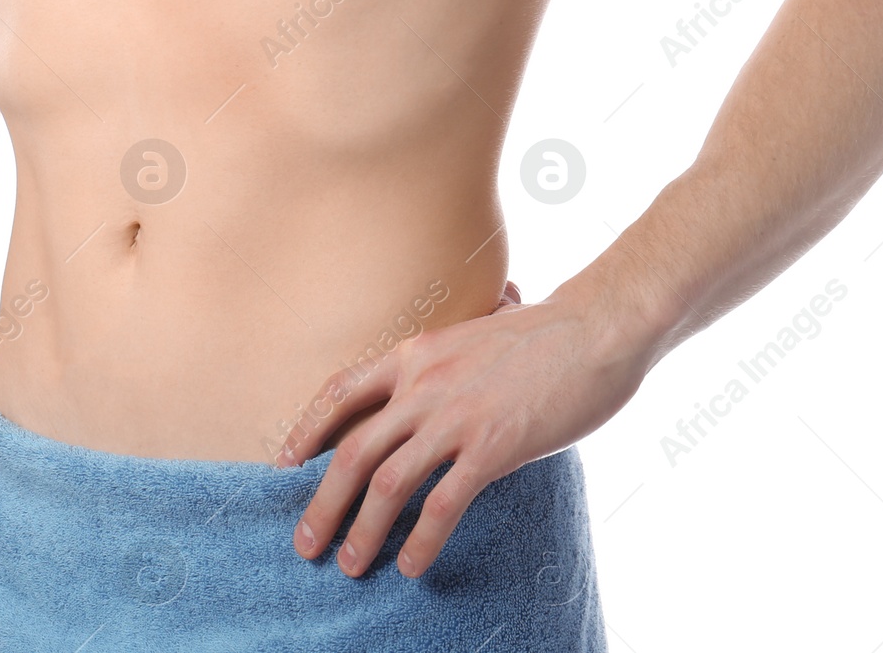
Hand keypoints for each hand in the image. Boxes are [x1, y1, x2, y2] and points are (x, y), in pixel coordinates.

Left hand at [275, 279, 650, 578]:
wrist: (597, 328)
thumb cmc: (550, 331)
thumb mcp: (482, 328)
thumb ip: (461, 344)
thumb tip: (481, 317)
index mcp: (416, 353)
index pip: (341, 392)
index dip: (307, 429)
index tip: (284, 463)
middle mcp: (423, 384)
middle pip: (351, 450)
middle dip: (321, 503)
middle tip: (305, 544)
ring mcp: (454, 416)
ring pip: (387, 483)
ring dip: (362, 530)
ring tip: (351, 565)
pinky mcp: (491, 447)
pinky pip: (442, 504)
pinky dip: (421, 541)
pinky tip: (413, 566)